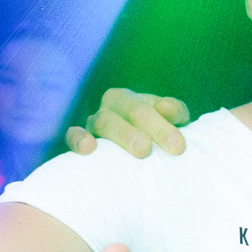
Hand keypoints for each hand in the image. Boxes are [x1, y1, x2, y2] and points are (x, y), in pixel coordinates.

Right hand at [66, 88, 188, 158]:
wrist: (138, 152)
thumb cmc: (156, 135)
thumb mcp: (172, 121)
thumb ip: (175, 112)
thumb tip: (166, 108)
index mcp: (129, 99)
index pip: (145, 107)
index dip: (162, 126)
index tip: (178, 147)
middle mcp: (110, 107)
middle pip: (127, 111)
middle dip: (146, 129)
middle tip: (156, 149)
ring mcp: (93, 123)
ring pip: (104, 122)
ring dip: (123, 135)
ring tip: (141, 151)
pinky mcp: (79, 140)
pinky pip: (73, 136)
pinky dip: (78, 139)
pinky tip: (88, 149)